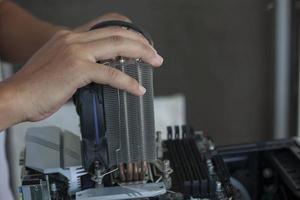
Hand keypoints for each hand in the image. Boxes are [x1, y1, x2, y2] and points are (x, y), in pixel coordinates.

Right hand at [0, 13, 162, 127]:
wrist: (15, 96)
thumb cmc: (36, 86)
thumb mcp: (58, 66)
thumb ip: (79, 64)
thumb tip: (99, 73)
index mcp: (70, 37)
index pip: (105, 24)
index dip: (127, 29)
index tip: (140, 41)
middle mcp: (73, 39)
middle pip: (117, 33)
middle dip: (141, 42)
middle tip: (154, 53)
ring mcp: (76, 52)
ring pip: (118, 46)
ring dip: (142, 54)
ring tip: (154, 62)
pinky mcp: (77, 69)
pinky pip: (111, 74)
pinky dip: (128, 82)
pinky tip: (137, 89)